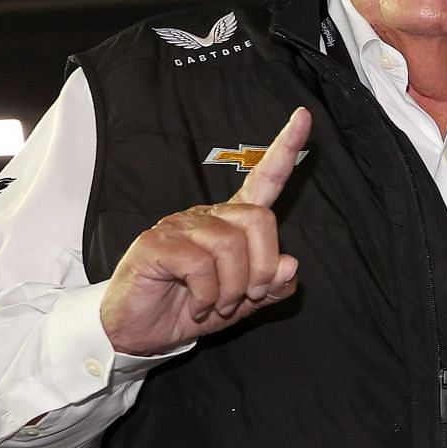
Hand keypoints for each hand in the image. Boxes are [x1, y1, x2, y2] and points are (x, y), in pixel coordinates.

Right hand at [100, 108, 309, 355]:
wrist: (141, 331)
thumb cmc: (191, 308)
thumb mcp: (243, 303)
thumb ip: (271, 286)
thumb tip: (290, 265)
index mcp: (232, 223)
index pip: (264, 179)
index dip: (285, 149)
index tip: (305, 116)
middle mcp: (208, 216)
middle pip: (259, 219)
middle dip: (261, 267)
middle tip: (245, 296)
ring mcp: (179, 226)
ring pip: (230, 245)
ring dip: (232, 288)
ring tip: (217, 305)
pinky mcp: (156, 243)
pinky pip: (200, 264)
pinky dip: (208, 295)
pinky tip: (198, 305)